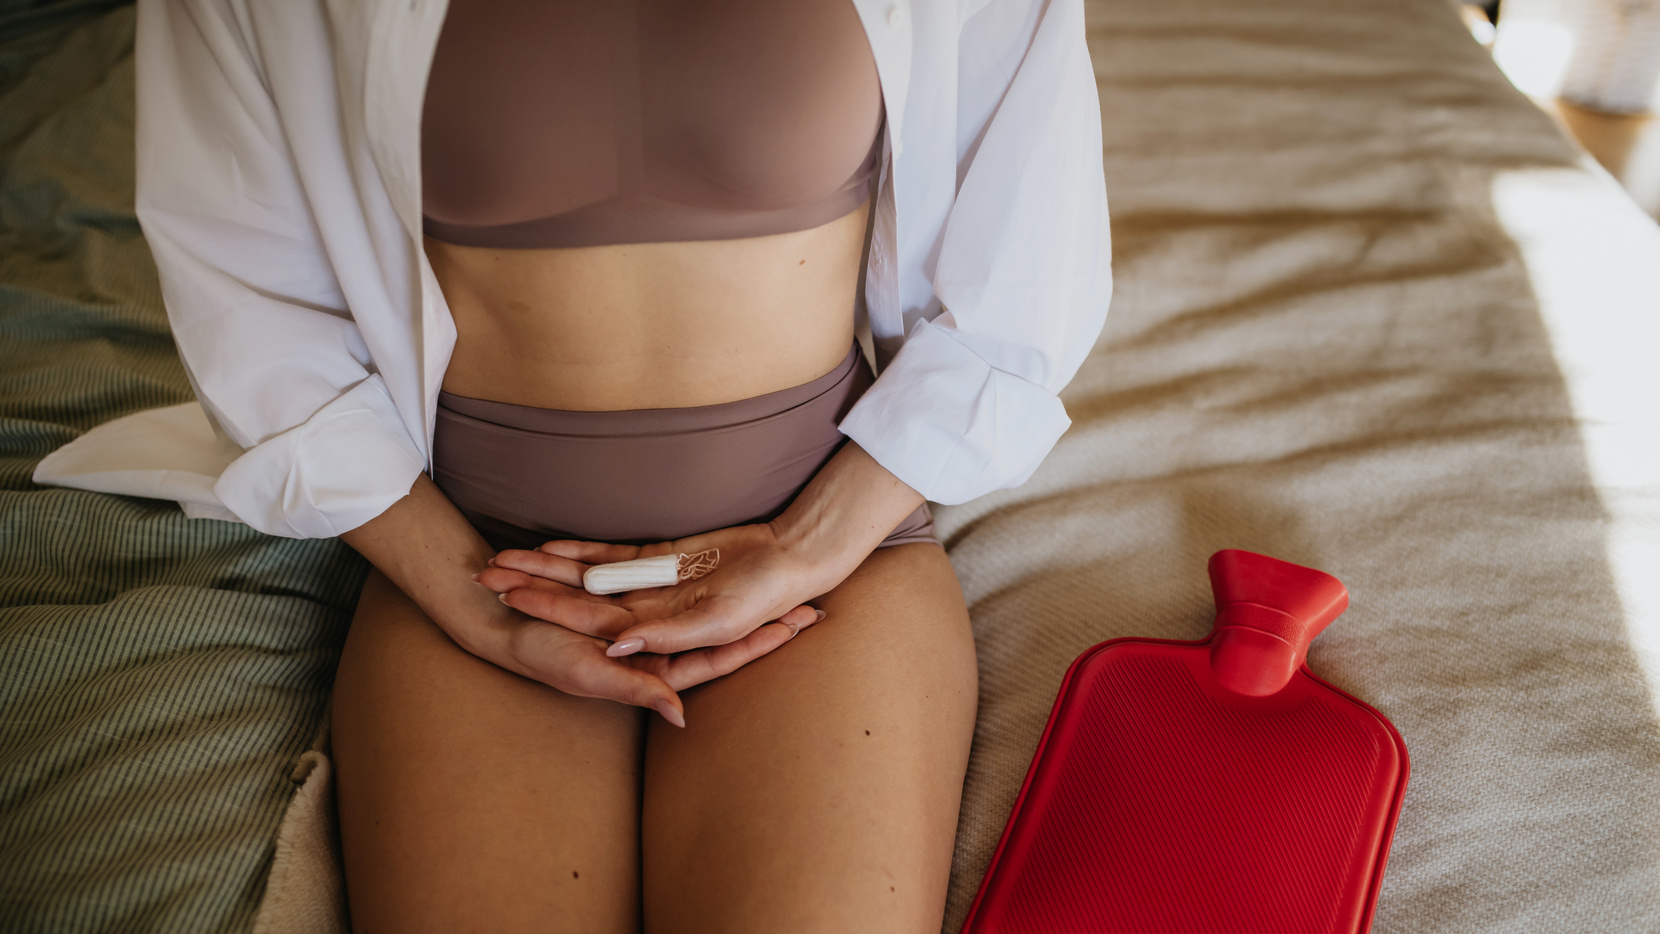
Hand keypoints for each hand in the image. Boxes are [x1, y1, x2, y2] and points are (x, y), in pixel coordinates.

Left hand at [471, 441, 923, 724]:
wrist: (795, 559)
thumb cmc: (768, 596)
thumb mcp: (719, 621)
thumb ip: (668, 635)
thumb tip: (615, 647)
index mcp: (658, 638)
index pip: (593, 626)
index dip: (552, 614)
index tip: (511, 602)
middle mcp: (647, 618)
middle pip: (577, 604)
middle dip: (533, 591)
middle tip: (484, 576)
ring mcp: (650, 589)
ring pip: (587, 580)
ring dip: (546, 570)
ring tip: (499, 560)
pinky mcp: (659, 563)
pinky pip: (611, 559)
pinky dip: (580, 552)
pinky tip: (546, 545)